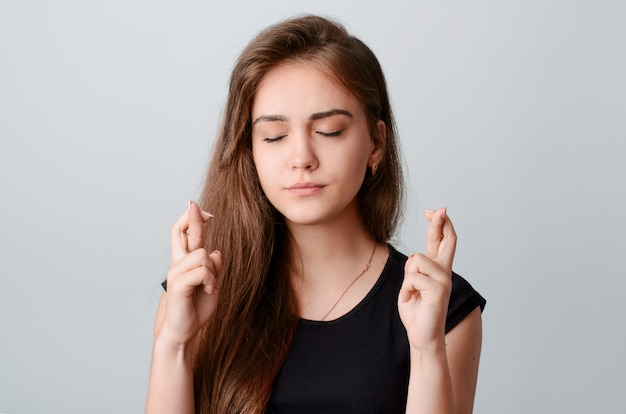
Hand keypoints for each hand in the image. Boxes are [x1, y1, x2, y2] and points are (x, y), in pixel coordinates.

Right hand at [158, 200, 221, 348]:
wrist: (183, 332)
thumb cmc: (196, 309)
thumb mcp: (212, 285)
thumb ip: (214, 268)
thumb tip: (215, 251)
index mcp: (185, 262)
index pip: (184, 233)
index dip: (192, 218)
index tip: (202, 209)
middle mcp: (177, 263)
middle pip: (180, 231)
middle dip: (192, 217)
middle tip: (199, 207)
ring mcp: (175, 272)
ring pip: (203, 255)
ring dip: (213, 271)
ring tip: (210, 286)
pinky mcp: (178, 284)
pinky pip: (202, 272)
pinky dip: (211, 281)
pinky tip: (209, 290)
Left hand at [398, 207, 455, 352]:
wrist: (422, 336)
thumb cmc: (416, 313)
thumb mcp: (411, 285)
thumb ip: (414, 270)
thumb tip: (416, 258)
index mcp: (438, 270)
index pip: (441, 241)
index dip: (439, 224)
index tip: (435, 211)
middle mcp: (445, 272)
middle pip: (447, 240)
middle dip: (441, 223)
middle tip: (440, 209)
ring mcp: (444, 280)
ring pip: (416, 260)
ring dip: (408, 276)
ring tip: (413, 293)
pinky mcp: (439, 290)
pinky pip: (413, 277)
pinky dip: (408, 289)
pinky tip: (414, 300)